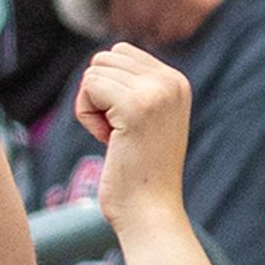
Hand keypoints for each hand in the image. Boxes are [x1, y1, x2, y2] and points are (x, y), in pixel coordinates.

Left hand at [74, 43, 194, 224]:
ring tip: (117, 138)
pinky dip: (87, 116)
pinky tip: (109, 141)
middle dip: (98, 95)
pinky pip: (88, 87)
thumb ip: (133, 86)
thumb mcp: (146, 118)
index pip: (120, 53)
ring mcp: (156, 92)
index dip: (108, 88)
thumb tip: (102, 57)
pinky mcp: (135, 105)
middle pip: (104, 59)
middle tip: (119, 133)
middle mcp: (171, 81)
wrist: (150, 211)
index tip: (126, 123)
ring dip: (92, 108)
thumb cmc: (139, 171)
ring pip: (94, 72)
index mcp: (176, 81)